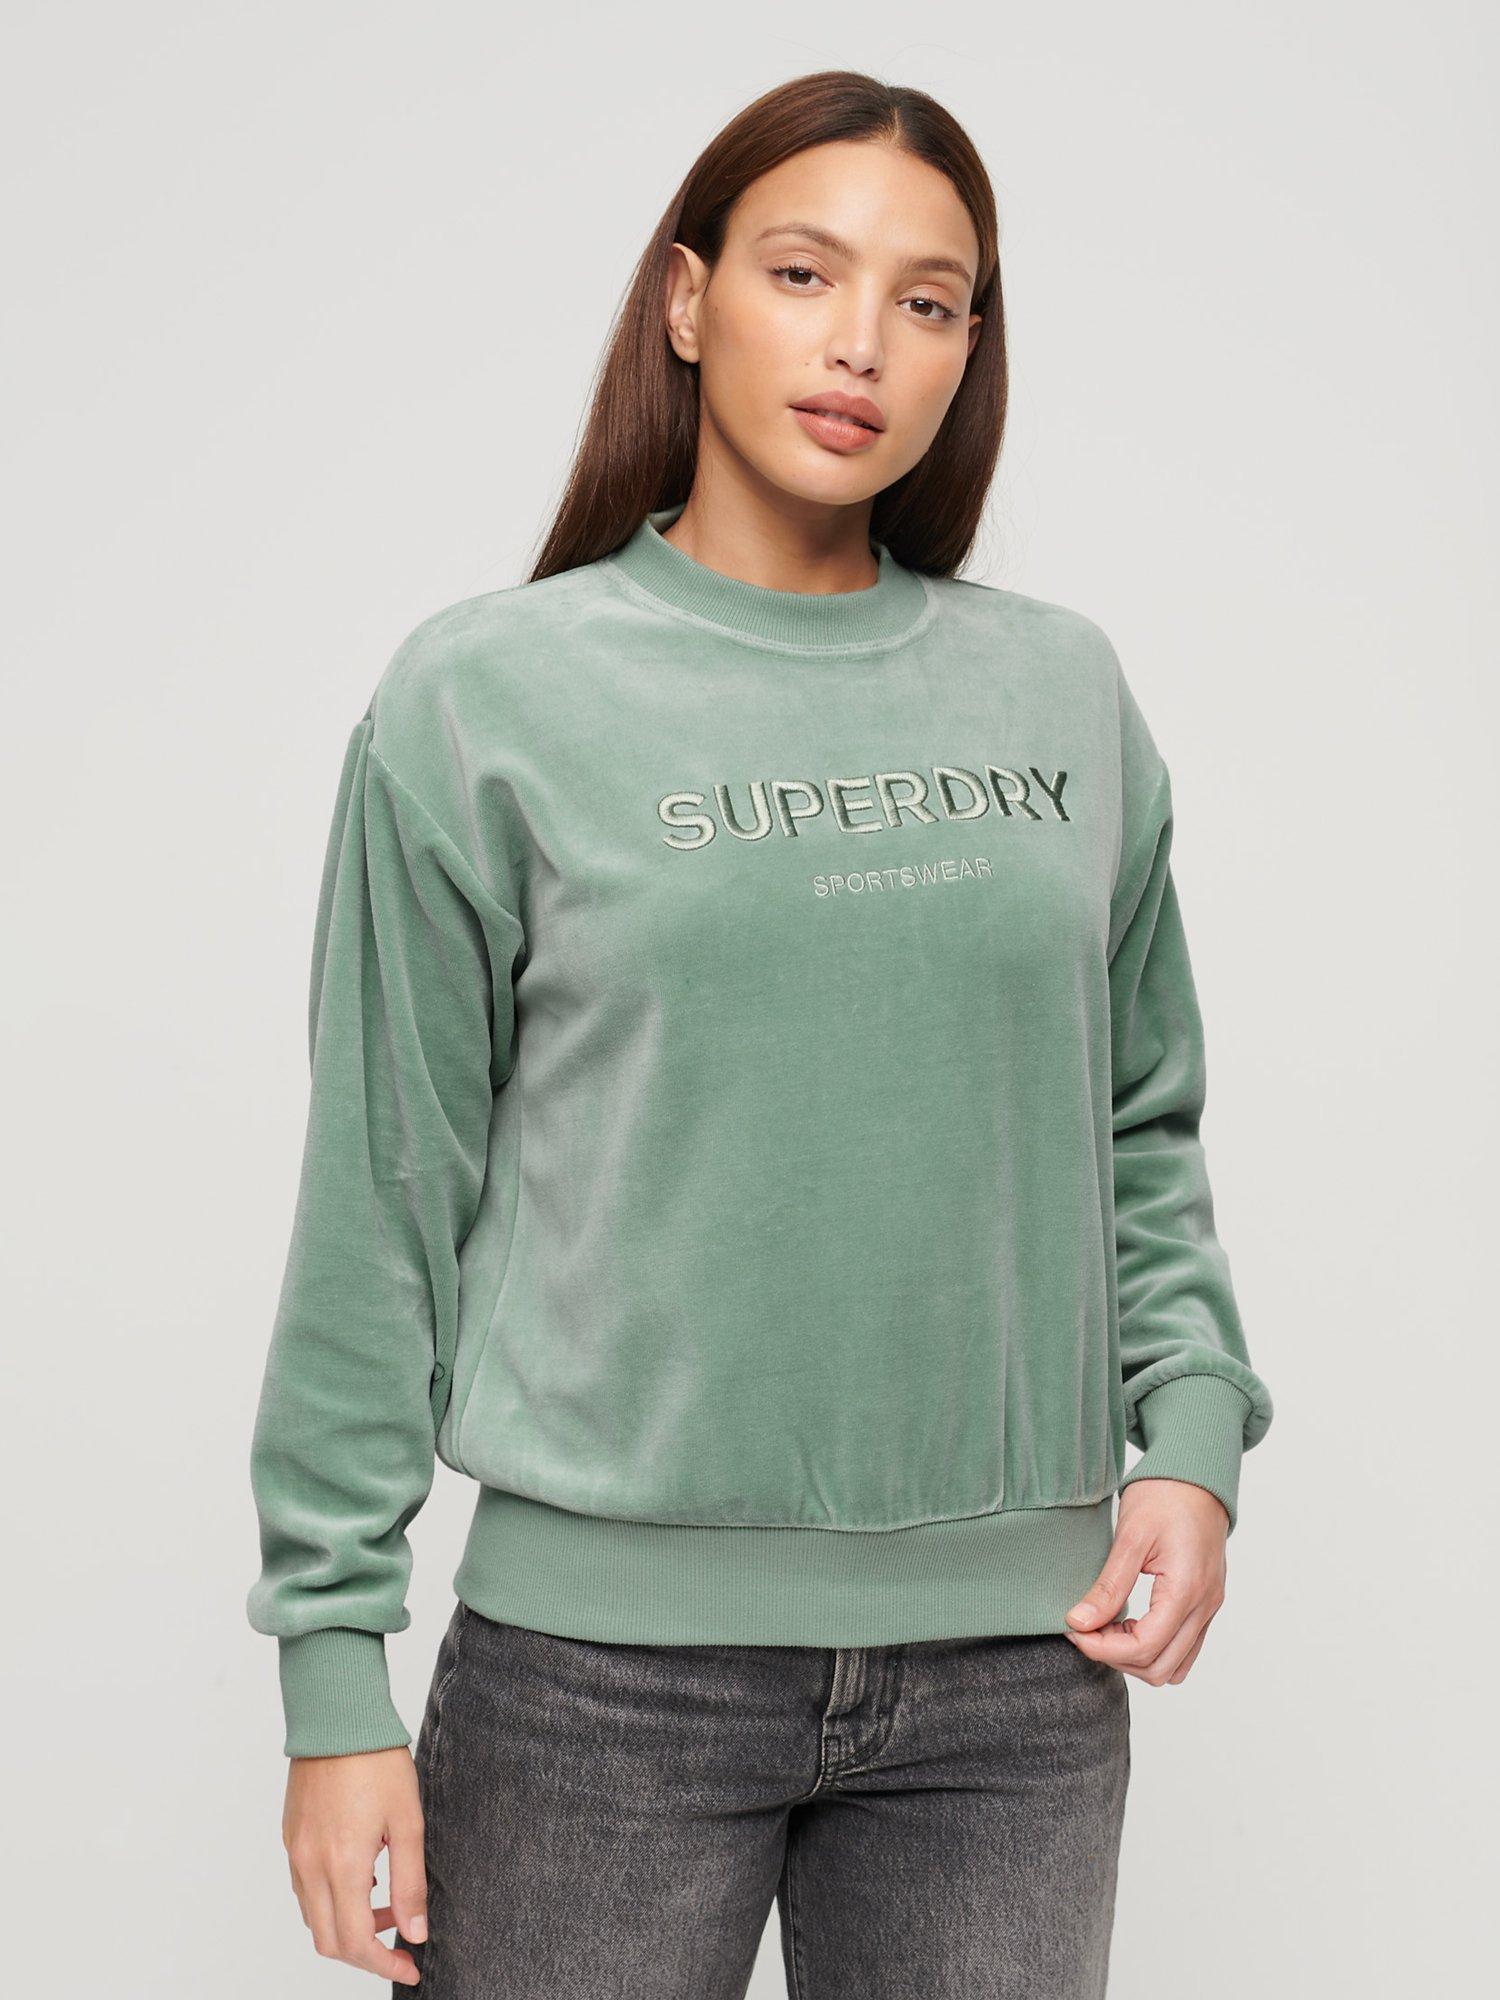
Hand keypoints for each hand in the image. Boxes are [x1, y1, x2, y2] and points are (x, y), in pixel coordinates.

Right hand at [282, 1745, 426, 1984]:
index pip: (355, 1944)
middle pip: (328, 1941)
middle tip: (400, 1942)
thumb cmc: (377, 1760)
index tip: (410, 1967)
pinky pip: (305, 1888)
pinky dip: (331, 1899)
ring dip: (346, 1926)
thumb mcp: (408, 1821)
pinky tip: (362, 1875)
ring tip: (385, 1904)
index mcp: (342, 1866)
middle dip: (364, 1953)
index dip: (384, 1965)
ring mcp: (295, 1852)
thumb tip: (416, 1932)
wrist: (337, 1715)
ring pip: (314, 1917)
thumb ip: (411, 1883)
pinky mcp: (291, 1836)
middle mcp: (310, 1866)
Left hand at [1062, 1478, 1228, 1685]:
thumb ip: (1109, 1585)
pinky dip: (1154, 1647)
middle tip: (1085, 1628)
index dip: (1102, 1648)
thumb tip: (1079, 1622)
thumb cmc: (1166, 1495)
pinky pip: (1183, 1648)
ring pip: (1174, 1666)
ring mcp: (1209, 1608)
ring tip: (1106, 1626)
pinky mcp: (1206, 1604)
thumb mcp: (1130, 1536)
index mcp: (1187, 1590)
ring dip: (1136, 1657)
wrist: (1197, 1474)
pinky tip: (1128, 1622)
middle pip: (1160, 1668)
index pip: (1144, 1647)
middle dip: (1116, 1657)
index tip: (1073, 1629)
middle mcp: (1204, 1607)